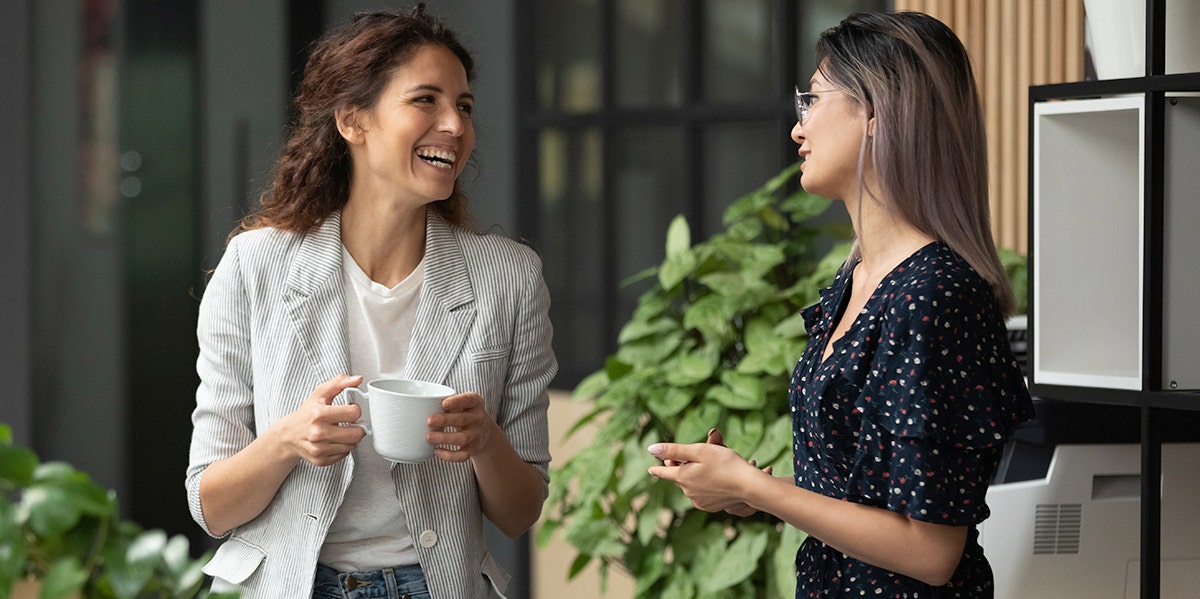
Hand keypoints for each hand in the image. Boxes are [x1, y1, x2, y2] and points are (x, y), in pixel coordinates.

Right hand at [273, 374, 365, 465]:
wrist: (289, 435)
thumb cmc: (307, 413)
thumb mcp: (320, 393)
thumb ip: (339, 382)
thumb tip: (358, 379)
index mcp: (319, 414)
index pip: (354, 413)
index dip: (355, 410)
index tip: (350, 409)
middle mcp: (318, 433)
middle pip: (356, 434)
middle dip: (357, 427)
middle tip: (351, 423)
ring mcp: (319, 448)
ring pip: (352, 445)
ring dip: (351, 438)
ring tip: (342, 431)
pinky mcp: (320, 460)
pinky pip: (344, 455)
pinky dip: (343, 448)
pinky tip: (335, 441)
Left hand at [426, 392, 496, 461]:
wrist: (484, 430)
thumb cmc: (465, 413)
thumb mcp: (463, 403)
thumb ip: (448, 402)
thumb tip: (420, 405)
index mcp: (475, 403)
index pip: (469, 400)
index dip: (457, 402)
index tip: (443, 403)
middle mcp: (478, 418)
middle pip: (463, 419)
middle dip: (445, 420)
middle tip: (429, 421)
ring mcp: (476, 435)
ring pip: (462, 438)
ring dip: (444, 438)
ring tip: (429, 437)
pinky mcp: (473, 449)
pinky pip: (462, 455)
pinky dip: (449, 455)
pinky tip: (436, 451)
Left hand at [648, 440, 769, 512]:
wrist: (747, 485)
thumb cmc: (725, 463)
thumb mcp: (698, 451)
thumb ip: (674, 450)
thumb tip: (651, 448)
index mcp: (682, 477)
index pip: (664, 472)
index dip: (658, 468)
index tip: (651, 469)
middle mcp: (687, 491)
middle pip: (679, 477)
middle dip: (684, 467)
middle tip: (696, 456)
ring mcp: (698, 501)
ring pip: (690, 486)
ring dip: (695, 477)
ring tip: (711, 467)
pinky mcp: (709, 506)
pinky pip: (700, 495)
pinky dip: (704, 487)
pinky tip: (716, 481)